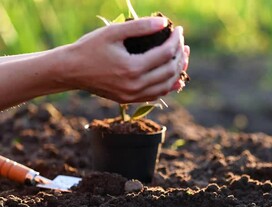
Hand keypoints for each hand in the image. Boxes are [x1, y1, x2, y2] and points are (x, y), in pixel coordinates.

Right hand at [58, 17, 187, 102]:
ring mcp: (133, 96)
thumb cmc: (89, 48)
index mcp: (132, 68)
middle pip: (169, 71)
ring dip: (178, 70)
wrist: (70, 71)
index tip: (179, 29)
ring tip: (183, 56)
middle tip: (182, 42)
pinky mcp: (130, 100)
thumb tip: (164, 23)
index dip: (175, 40)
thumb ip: (139, 27)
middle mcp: (135, 86)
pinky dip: (168, 85)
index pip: (165, 54)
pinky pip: (156, 94)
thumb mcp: (112, 32)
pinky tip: (174, 76)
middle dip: (179, 54)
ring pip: (166, 85)